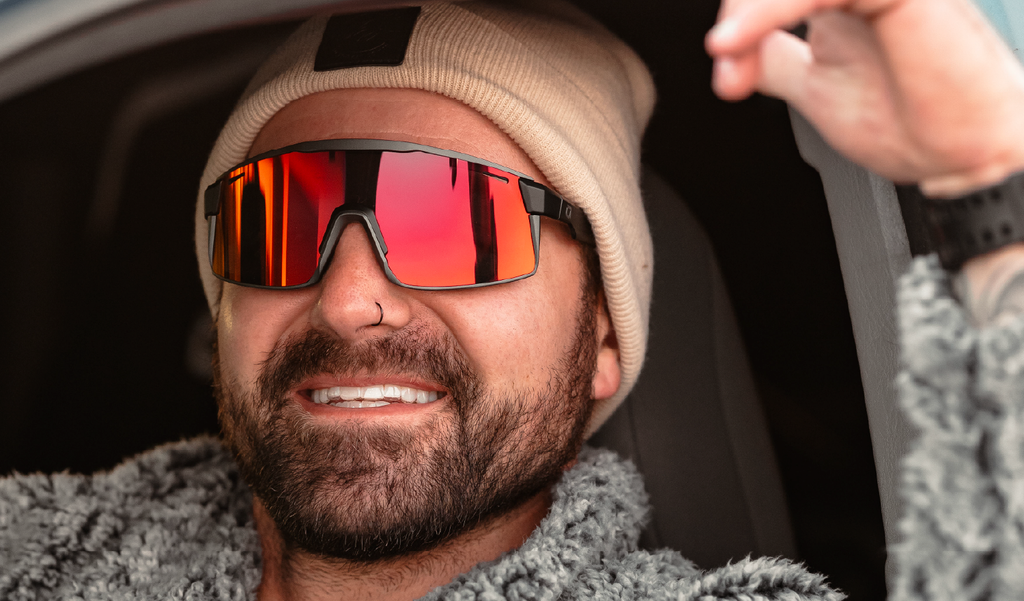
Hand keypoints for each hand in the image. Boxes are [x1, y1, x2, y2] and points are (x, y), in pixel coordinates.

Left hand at [706, 0, 1023, 195]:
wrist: (964, 160)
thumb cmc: (912, 121)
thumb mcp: (815, 87)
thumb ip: (774, 62)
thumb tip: (729, 54)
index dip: (738, 12)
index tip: (724, 64)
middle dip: (738, 8)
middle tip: (726, 61)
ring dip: (747, 10)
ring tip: (726, 52)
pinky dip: (767, 12)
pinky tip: (735, 42)